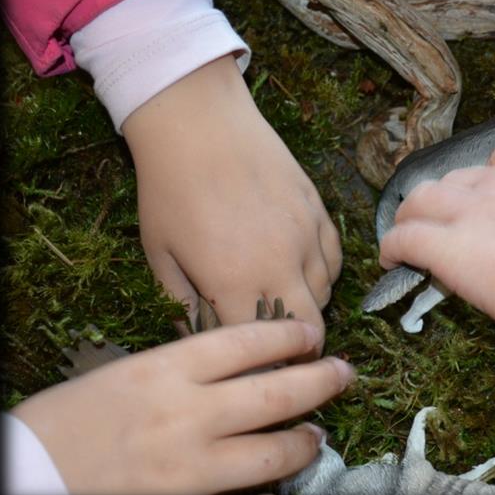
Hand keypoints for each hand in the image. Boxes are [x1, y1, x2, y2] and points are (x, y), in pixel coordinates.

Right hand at [11, 318, 354, 494]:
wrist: (23, 478)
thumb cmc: (63, 421)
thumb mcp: (122, 376)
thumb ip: (181, 372)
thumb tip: (239, 370)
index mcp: (165, 371)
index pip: (247, 342)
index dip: (290, 336)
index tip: (311, 334)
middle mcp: (186, 415)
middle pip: (276, 394)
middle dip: (321, 382)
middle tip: (344, 374)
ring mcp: (188, 468)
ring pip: (272, 456)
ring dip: (303, 445)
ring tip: (317, 437)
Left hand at [122, 55, 341, 349]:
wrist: (199, 123)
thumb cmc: (169, 189)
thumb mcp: (158, 255)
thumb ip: (182, 306)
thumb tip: (200, 338)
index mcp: (236, 282)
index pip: (263, 348)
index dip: (259, 366)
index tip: (253, 372)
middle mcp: (282, 264)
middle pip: (310, 330)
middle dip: (298, 349)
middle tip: (280, 350)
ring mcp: (307, 236)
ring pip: (326, 294)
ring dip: (308, 307)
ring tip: (282, 303)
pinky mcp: (320, 212)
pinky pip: (335, 260)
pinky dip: (322, 275)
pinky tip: (300, 270)